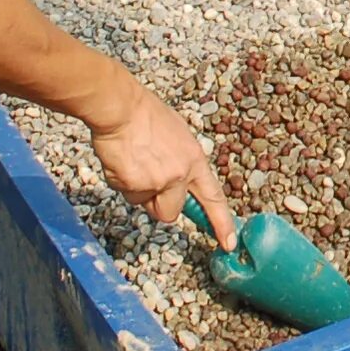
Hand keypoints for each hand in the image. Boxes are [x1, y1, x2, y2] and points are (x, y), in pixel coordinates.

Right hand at [89, 81, 235, 246]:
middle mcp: (180, 173)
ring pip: (145, 204)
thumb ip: (182, 163)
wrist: (120, 108)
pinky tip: (122, 160)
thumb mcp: (177, 136)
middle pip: (170, 213)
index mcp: (194, 160)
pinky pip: (126, 195)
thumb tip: (179, 185)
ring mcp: (158, 180)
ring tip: (133, 162)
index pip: (213, 197)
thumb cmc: (145, 117)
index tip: (228, 242)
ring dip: (137, 191)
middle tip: (146, 179)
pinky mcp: (135, 184)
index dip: (221, 222)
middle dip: (158, 204)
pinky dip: (121, 182)